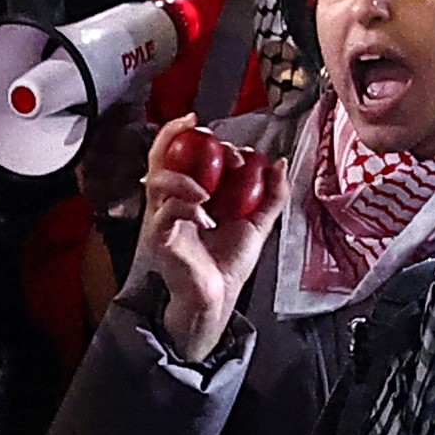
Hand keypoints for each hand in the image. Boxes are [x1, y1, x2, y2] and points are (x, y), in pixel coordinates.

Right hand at [130, 117, 278, 364]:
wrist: (220, 297)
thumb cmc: (229, 263)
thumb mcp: (258, 222)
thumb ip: (271, 194)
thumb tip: (279, 163)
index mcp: (192, 193)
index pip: (180, 153)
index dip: (194, 137)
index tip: (220, 137)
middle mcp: (172, 202)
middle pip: (160, 157)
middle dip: (183, 140)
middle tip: (212, 142)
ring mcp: (164, 219)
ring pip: (156, 180)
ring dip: (185, 177)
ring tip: (208, 190)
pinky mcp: (161, 239)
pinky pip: (165, 213)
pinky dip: (187, 208)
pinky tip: (205, 218)